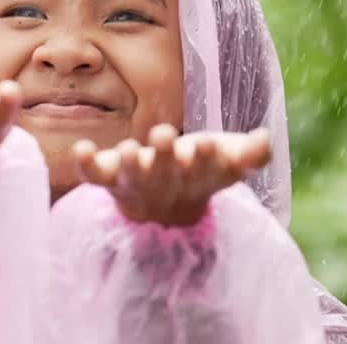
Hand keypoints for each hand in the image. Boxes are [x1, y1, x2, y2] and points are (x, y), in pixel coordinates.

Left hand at [72, 125, 271, 226]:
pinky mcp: (110, 175)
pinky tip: (81, 148)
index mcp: (197, 173)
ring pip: (132, 172)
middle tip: (163, 136)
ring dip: (131, 162)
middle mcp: (165, 178)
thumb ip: (250, 153)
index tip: (207, 146)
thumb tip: (265, 140)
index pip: (205, 167)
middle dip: (164, 154)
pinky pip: (94, 174)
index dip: (205, 157)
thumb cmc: (199, 172)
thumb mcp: (227, 161)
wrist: (163, 210)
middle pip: (165, 168)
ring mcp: (136, 178)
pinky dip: (87, 164)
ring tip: (130, 150)